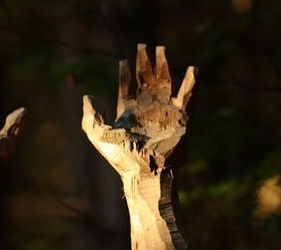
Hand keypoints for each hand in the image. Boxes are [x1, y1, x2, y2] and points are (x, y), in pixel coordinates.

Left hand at [82, 44, 195, 176]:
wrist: (145, 173)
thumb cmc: (121, 158)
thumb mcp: (99, 134)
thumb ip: (91, 115)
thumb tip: (87, 95)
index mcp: (129, 113)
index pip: (127, 88)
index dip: (125, 74)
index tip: (124, 60)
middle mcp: (147, 110)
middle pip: (146, 80)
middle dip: (145, 63)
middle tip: (143, 45)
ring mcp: (165, 113)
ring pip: (166, 82)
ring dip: (164, 66)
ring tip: (161, 50)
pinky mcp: (182, 119)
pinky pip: (189, 97)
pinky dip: (192, 83)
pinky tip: (193, 69)